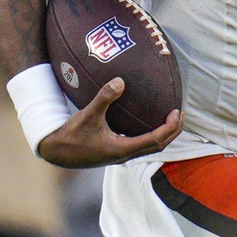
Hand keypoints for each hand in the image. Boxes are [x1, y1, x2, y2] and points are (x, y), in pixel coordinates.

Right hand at [36, 78, 181, 168]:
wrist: (56, 153)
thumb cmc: (71, 135)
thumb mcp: (87, 114)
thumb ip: (104, 97)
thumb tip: (120, 81)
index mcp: (123, 149)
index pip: (156, 140)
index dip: (170, 127)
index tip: (177, 113)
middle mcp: (125, 155)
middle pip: (158, 146)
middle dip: (172, 132)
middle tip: (180, 115)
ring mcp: (120, 156)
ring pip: (150, 148)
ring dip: (163, 135)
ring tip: (169, 119)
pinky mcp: (114, 153)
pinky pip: (140, 145)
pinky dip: (149, 135)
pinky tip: (146, 123)